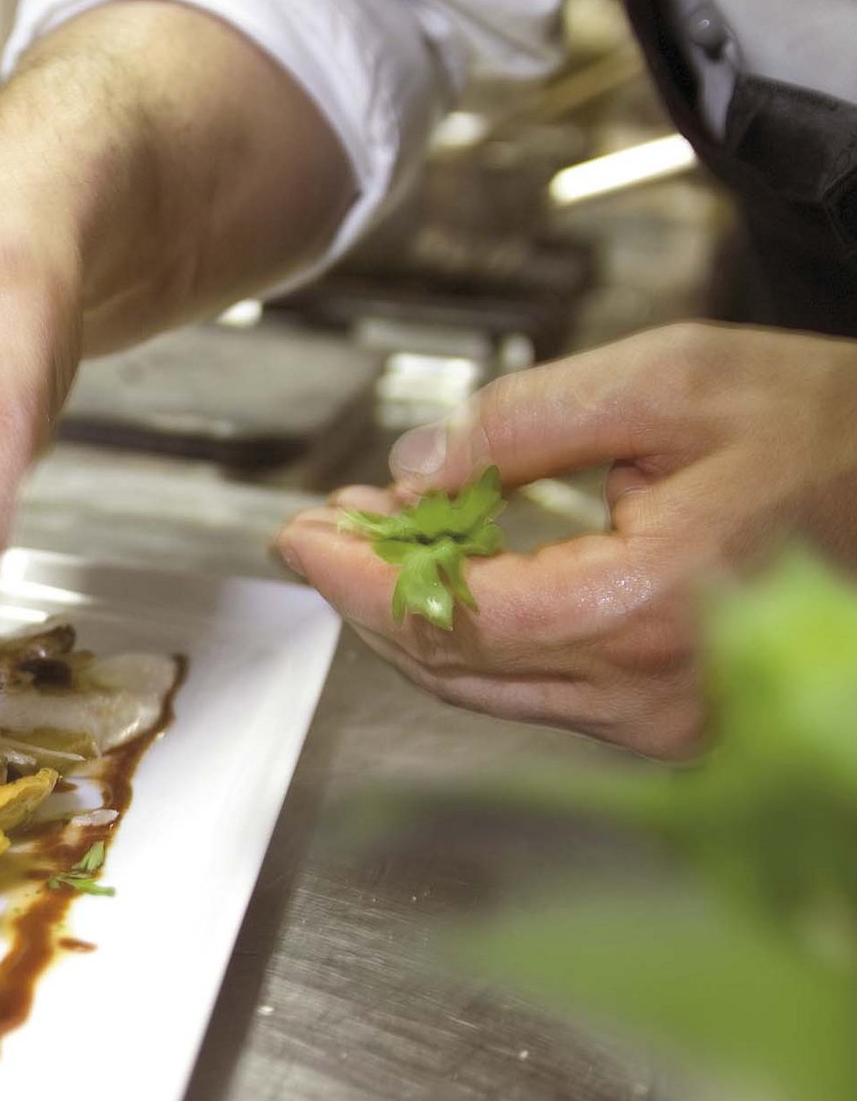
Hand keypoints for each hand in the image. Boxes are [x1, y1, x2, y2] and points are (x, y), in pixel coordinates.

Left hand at [276, 323, 856, 757]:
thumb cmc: (821, 428)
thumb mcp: (669, 380)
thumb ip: (523, 422)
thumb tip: (414, 470)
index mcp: (645, 605)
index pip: (449, 615)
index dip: (358, 577)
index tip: (297, 535)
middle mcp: (648, 690)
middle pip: (448, 661)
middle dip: (367, 592)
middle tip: (320, 527)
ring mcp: (658, 718)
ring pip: (479, 683)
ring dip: (409, 613)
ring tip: (368, 534)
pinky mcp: (663, 720)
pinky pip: (530, 686)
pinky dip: (469, 632)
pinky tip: (444, 570)